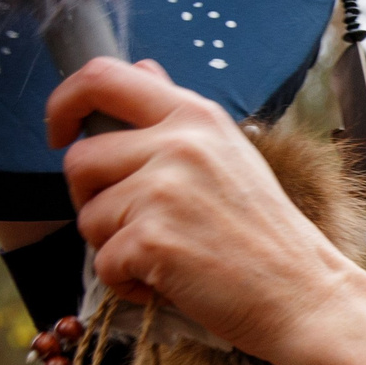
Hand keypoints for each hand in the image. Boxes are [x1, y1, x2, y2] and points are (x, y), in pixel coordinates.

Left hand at [47, 59, 365, 364]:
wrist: (304, 294)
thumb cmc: (265, 234)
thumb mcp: (228, 154)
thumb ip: (175, 116)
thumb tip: (140, 70)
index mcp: (195, 116)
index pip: (101, 77)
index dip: (65, 102)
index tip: (61, 132)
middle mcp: (178, 143)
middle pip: (80, 159)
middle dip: (90, 199)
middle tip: (130, 224)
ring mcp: (163, 190)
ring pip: (88, 216)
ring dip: (113, 247)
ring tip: (165, 257)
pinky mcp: (152, 239)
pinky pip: (103, 263)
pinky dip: (127, 284)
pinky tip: (169, 283)